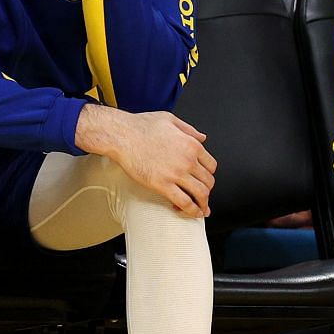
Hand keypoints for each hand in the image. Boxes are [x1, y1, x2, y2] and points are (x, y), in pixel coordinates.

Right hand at [77, 106, 215, 217]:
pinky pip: (184, 202)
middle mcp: (188, 160)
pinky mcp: (162, 185)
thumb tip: (202, 138)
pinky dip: (192, 211)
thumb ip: (189, 130)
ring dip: (203, 203)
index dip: (208, 174)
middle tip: (202, 195)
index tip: (204, 179)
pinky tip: (193, 213)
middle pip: (208, 181)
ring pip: (201, 194)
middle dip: (207, 190)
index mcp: (191, 144)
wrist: (122, 135)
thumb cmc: (141, 126)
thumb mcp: (170, 119)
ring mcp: (176, 174)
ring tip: (201, 208)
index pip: (211, 165)